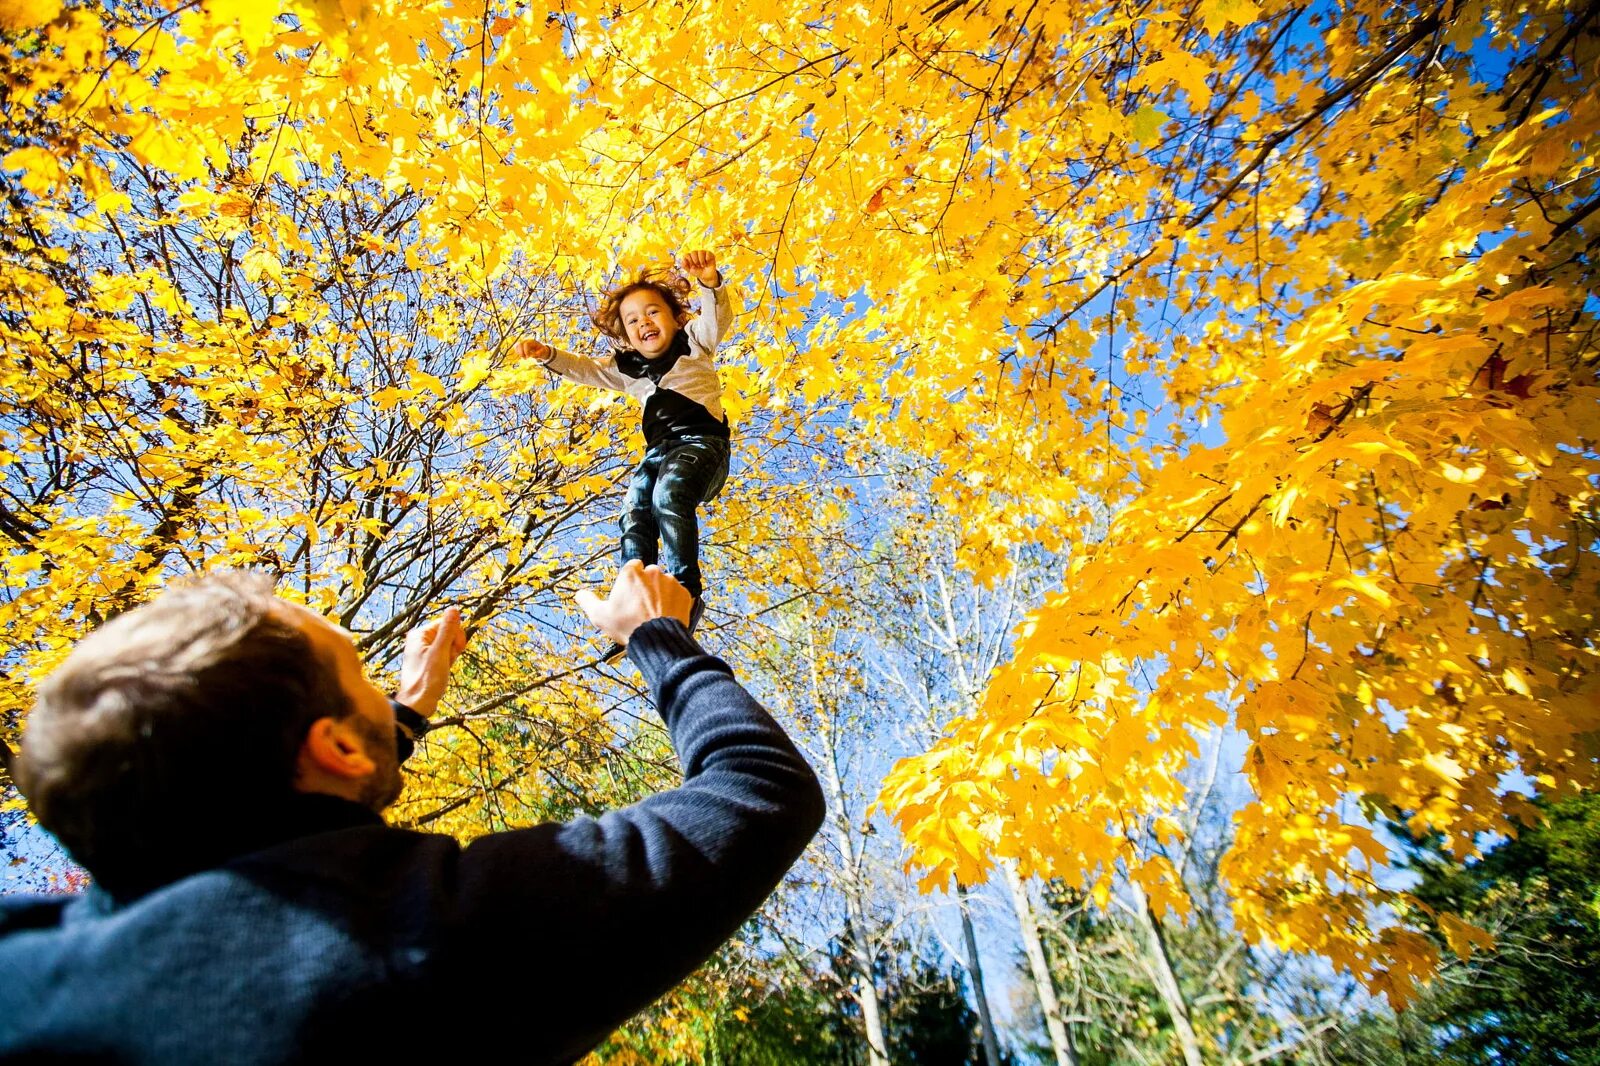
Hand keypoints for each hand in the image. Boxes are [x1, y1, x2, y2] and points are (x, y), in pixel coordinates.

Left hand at [394, 606, 467, 717]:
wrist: (419, 703)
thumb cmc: (427, 679)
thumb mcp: (440, 653)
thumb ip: (448, 630)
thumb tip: (454, 609)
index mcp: (419, 634)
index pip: (447, 623)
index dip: (456, 635)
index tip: (456, 649)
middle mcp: (419, 640)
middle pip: (448, 633)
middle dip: (454, 646)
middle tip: (448, 660)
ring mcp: (423, 650)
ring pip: (447, 644)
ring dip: (452, 655)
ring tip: (444, 667)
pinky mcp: (427, 660)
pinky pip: (444, 654)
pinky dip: (448, 661)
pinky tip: (443, 671)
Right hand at [514, 338, 552, 363]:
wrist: (541, 349)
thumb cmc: (542, 350)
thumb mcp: (542, 352)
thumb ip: (538, 354)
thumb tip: (531, 356)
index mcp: (532, 342)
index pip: (526, 344)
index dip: (526, 351)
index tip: (528, 357)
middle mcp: (526, 341)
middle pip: (520, 344)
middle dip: (521, 352)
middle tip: (525, 358)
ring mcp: (523, 343)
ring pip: (517, 346)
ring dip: (519, 353)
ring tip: (524, 358)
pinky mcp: (521, 346)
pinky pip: (516, 348)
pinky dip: (518, 353)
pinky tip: (522, 356)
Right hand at [575, 561, 692, 645]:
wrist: (658, 640)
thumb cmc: (627, 626)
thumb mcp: (600, 616)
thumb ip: (587, 601)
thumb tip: (579, 594)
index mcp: (631, 572)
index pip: (632, 567)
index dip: (630, 580)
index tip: (629, 595)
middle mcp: (652, 571)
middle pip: (649, 574)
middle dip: (646, 586)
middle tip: (641, 606)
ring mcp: (670, 581)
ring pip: (664, 584)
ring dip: (660, 594)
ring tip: (655, 613)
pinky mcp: (684, 593)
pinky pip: (677, 594)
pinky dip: (673, 602)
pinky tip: (666, 615)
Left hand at [680, 250, 719, 287]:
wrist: (707, 277)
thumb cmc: (698, 272)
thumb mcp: (690, 271)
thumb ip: (685, 266)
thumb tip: (684, 260)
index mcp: (690, 257)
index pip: (687, 255)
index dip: (689, 261)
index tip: (692, 266)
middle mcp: (696, 254)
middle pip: (693, 252)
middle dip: (695, 260)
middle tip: (698, 266)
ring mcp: (703, 253)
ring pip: (700, 252)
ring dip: (701, 260)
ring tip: (703, 265)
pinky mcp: (709, 254)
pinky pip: (708, 253)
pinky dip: (707, 259)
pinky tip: (707, 263)